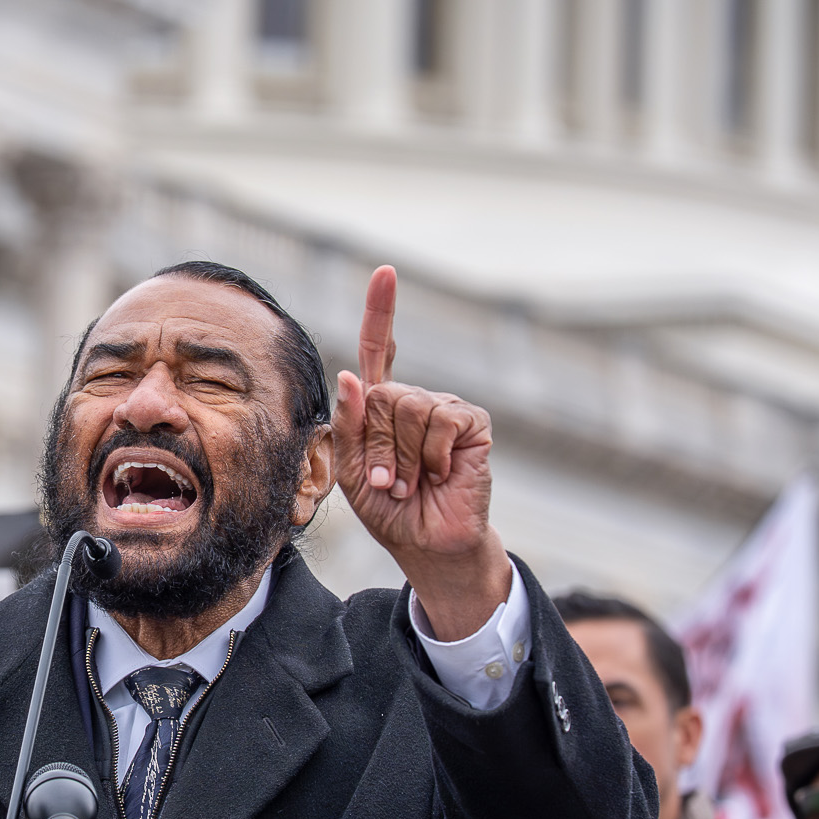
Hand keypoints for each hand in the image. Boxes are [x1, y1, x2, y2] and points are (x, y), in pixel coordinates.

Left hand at [333, 267, 511, 639]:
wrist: (427, 545)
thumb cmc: (388, 510)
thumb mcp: (349, 470)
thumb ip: (347, 425)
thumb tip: (351, 376)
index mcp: (381, 407)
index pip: (380, 349)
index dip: (382, 312)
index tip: (386, 273)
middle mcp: (414, 400)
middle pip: (380, 395)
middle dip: (373, 445)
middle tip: (386, 480)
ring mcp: (445, 409)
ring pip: (407, 407)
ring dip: (399, 456)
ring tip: (408, 482)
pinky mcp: (471, 424)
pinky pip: (441, 419)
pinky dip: (431, 455)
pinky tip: (439, 473)